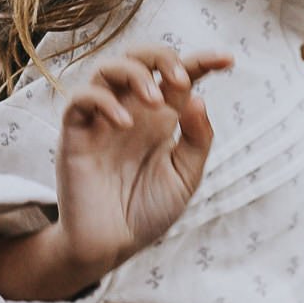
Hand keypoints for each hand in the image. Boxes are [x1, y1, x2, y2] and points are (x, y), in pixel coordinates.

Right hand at [47, 45, 234, 277]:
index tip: (228, 60)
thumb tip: (199, 97)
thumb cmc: (147, 211)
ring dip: (134, 73)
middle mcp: (131, 111)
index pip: (178, 76)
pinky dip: (103, 101)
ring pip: (107, 68)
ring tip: (154, 101)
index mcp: (160, 118)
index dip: (203, 61)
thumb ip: (197, 139)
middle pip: (139, 57)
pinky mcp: (75, 134)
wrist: (111, 246)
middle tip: (181, 80)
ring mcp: (101, 120)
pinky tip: (124, 124)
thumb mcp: (185, 176)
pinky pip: (80, 99)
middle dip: (162, 56)